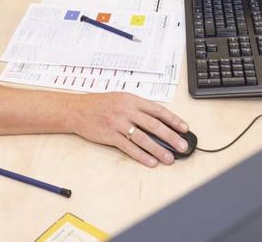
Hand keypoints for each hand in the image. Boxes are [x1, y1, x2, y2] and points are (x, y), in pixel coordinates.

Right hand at [69, 92, 189, 166]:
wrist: (77, 110)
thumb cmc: (100, 104)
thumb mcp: (121, 99)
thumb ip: (138, 108)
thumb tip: (158, 121)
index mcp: (132, 100)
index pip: (158, 110)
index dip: (173, 119)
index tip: (184, 128)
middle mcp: (127, 110)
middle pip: (154, 125)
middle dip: (171, 137)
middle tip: (182, 146)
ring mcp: (118, 123)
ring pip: (143, 138)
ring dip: (158, 149)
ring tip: (169, 158)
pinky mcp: (110, 135)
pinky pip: (129, 147)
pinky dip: (141, 155)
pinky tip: (150, 161)